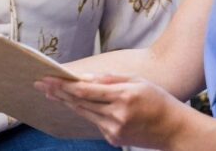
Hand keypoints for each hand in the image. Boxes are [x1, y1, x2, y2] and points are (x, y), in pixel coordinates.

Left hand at [35, 74, 187, 148]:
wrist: (175, 129)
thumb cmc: (158, 99)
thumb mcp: (138, 80)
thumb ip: (110, 79)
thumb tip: (86, 77)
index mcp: (123, 97)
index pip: (85, 90)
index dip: (64, 85)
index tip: (48, 78)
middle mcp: (116, 115)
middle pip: (80, 103)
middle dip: (58, 92)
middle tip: (40, 84)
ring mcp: (114, 130)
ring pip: (84, 113)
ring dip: (66, 102)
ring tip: (51, 92)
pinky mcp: (114, 139)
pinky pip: (95, 122)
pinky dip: (84, 111)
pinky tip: (74, 103)